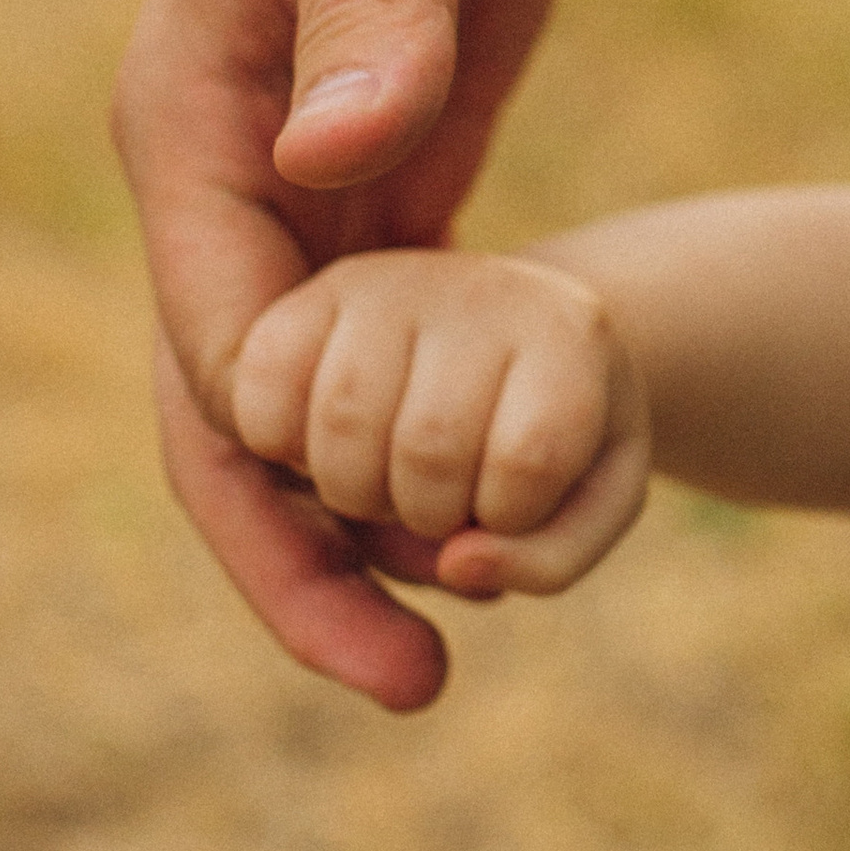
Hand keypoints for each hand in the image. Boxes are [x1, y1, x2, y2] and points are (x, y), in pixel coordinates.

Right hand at [114, 0, 599, 708]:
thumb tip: (341, 154)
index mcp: (189, 119)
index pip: (215, 348)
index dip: (285, 483)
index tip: (394, 580)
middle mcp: (229, 171)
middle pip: (233, 419)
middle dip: (302, 563)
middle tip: (418, 687)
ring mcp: (304, 177)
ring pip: (311, 405)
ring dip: (368, 522)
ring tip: (480, 635)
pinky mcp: (391, 169)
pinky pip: (388, 345)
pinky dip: (427, 436)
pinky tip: (516, 506)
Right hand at [231, 250, 652, 601]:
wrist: (506, 347)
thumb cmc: (553, 441)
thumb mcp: (591, 504)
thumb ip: (548, 559)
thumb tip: (457, 566)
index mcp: (570, 334)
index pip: (530, 458)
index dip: (511, 516)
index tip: (514, 498)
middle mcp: (476, 290)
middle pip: (430, 449)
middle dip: (427, 516)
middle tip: (443, 496)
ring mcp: (388, 284)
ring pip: (342, 425)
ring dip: (354, 492)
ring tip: (386, 475)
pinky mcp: (307, 300)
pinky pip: (258, 398)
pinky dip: (276, 447)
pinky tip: (317, 447)